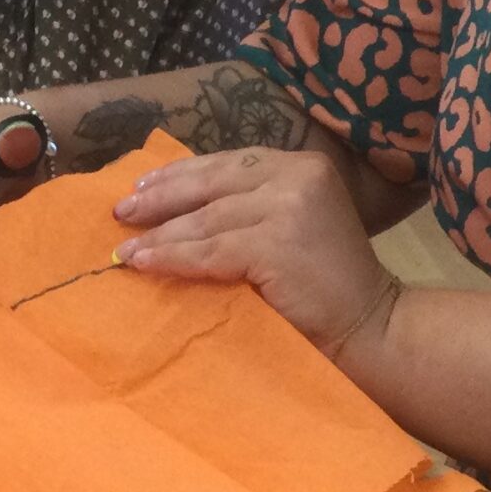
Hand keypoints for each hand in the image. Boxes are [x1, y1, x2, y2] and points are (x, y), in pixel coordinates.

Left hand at [113, 150, 397, 361]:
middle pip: (212, 183)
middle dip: (161, 198)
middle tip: (121, 213)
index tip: (142, 187)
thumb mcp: (290, 229)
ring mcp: (288, 206)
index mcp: (302, 166)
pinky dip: (170, 257)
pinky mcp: (276, 243)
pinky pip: (208, 251)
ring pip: (206, 218)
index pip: (228, 164)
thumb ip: (251, 209)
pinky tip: (142, 263)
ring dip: (159, 235)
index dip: (181, 174)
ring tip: (125, 249)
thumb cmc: (326, 289)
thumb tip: (178, 209)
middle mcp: (297, 175)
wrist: (369, 327)